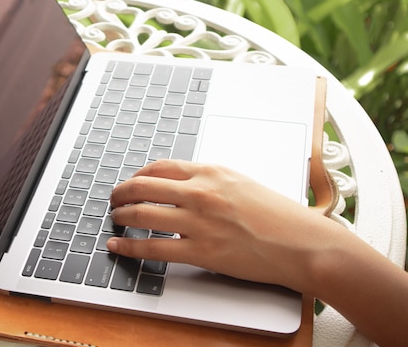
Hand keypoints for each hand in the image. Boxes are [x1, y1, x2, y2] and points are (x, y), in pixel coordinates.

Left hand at [107, 159, 340, 292]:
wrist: (304, 244)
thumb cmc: (279, 216)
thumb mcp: (242, 183)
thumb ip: (210, 181)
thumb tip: (182, 186)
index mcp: (212, 172)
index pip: (160, 166)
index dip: (137, 175)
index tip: (130, 183)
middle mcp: (202, 192)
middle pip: (142, 186)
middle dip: (120, 194)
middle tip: (114, 201)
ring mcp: (199, 222)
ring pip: (142, 215)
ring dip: (121, 217)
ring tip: (115, 221)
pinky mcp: (201, 252)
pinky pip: (152, 249)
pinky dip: (128, 248)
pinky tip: (118, 247)